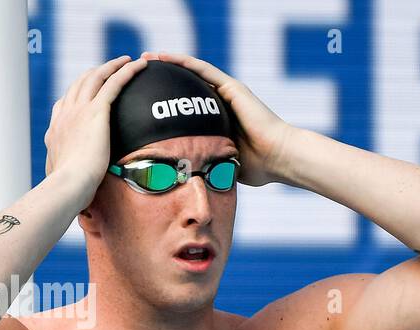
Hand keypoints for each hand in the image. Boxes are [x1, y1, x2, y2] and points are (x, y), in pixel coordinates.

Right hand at [44, 56, 148, 204]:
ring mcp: (79, 110)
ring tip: (128, 61)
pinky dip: (126, 71)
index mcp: (57, 128)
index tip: (88, 91)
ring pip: (96, 77)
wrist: (67, 185)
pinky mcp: (96, 112)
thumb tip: (68, 186)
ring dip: (113, 66)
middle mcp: (66, 114)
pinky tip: (138, 65)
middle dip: (96, 73)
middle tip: (111, 69)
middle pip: (81, 83)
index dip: (78, 93)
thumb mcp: (63, 178)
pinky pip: (113, 83)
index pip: (66, 102)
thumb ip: (67, 174)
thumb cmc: (67, 190)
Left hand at [141, 50, 294, 185]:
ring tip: (145, 59)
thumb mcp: (225, 165)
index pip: (190, 107)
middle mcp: (223, 102)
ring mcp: (228, 92)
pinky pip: (202, 70)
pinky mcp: (231, 87)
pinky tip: (163, 57)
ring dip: (168, 63)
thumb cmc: (260, 168)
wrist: (280, 158)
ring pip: (193, 72)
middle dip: (165, 79)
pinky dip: (182, 62)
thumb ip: (209, 165)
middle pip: (188, 85)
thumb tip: (190, 183)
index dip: (169, 103)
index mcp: (221, 119)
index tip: (148, 102)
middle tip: (139, 74)